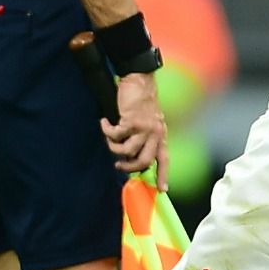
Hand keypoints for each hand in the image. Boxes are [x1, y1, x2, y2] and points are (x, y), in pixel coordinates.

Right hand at [100, 72, 167, 189]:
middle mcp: (155, 133)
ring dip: (114, 147)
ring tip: (109, 138)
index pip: (164, 159)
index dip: (163, 175)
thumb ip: (146, 136)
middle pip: (143, 161)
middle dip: (129, 168)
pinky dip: (106, 130)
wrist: (139, 80)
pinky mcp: (131, 121)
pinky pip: (115, 134)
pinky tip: (104, 122)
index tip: (162, 189)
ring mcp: (144, 128)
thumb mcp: (150, 120)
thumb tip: (132, 154)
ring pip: (126, 151)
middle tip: (119, 166)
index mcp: (161, 134)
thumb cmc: (142, 100)